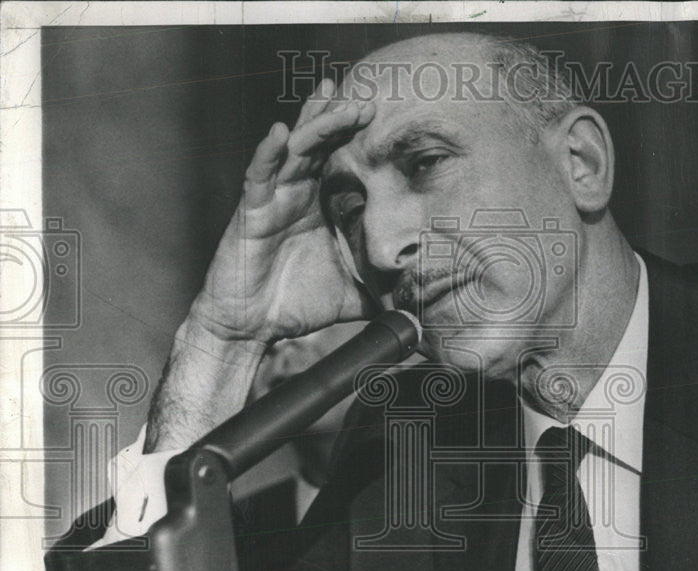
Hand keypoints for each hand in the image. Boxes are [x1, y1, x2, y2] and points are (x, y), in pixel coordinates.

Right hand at [190, 78, 375, 343]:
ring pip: (294, 150)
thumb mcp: (356, 295)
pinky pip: (258, 177)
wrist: (254, 329)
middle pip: (322, 144)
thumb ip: (389, 290)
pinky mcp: (251, 214)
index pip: (345, 161)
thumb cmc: (299, 305)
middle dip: (342, 118)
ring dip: (314, 124)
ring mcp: (274, 200)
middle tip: (370, 99)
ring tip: (334, 99)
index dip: (363, 138)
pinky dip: (267, 153)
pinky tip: (280, 132)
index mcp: (324, 206)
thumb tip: (432, 302)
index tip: (393, 118)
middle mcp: (299, 194)